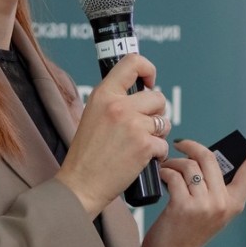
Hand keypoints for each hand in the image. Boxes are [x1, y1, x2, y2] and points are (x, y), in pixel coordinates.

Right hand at [55, 54, 171, 216]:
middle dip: (157, 112)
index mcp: (103, 95)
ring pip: (164, 120)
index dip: (148, 69)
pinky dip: (158, 154)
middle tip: (145, 127)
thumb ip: (113, 102)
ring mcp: (133, 125)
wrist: (81, 184)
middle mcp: (119, 106)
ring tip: (141, 144)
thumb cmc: (86, 155)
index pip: (132, 62)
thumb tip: (140, 95)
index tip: (149, 82)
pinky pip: (164, 144)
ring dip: (158, 133)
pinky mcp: (145, 145)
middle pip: (157, 97)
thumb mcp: (92, 116)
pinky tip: (142, 159)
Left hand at [132, 111, 245, 246]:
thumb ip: (213, 185)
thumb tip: (203, 155)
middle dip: (189, 147)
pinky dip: (164, 173)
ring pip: (190, 164)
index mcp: (235, 202)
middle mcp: (224, 204)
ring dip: (172, 163)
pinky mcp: (185, 207)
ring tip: (166, 171)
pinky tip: (161, 181)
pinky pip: (174, 175)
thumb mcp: (208, 209)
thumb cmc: (184, 231)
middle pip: (209, 157)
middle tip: (178, 146)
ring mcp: (206, 206)